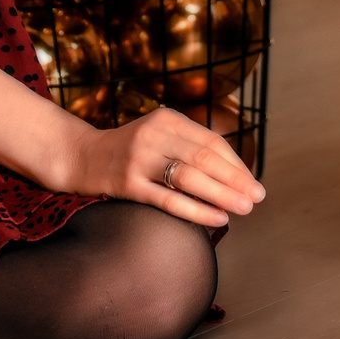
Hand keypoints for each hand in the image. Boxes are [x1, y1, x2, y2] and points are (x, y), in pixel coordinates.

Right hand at [60, 107, 266, 229]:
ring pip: (190, 178)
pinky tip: (217, 219)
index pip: (212, 142)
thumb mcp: (159, 136)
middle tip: (257, 198)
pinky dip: (197, 210)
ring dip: (222, 195)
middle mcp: (154, 134)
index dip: (237, 165)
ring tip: (244, 209)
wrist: (81, 157)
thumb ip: (189, 147)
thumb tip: (236, 176)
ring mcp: (139, 159)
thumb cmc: (130, 151)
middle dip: (236, 180)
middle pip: (205, 158)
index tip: (253, 183)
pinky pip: (169, 200)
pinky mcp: (127, 183)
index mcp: (167, 119)